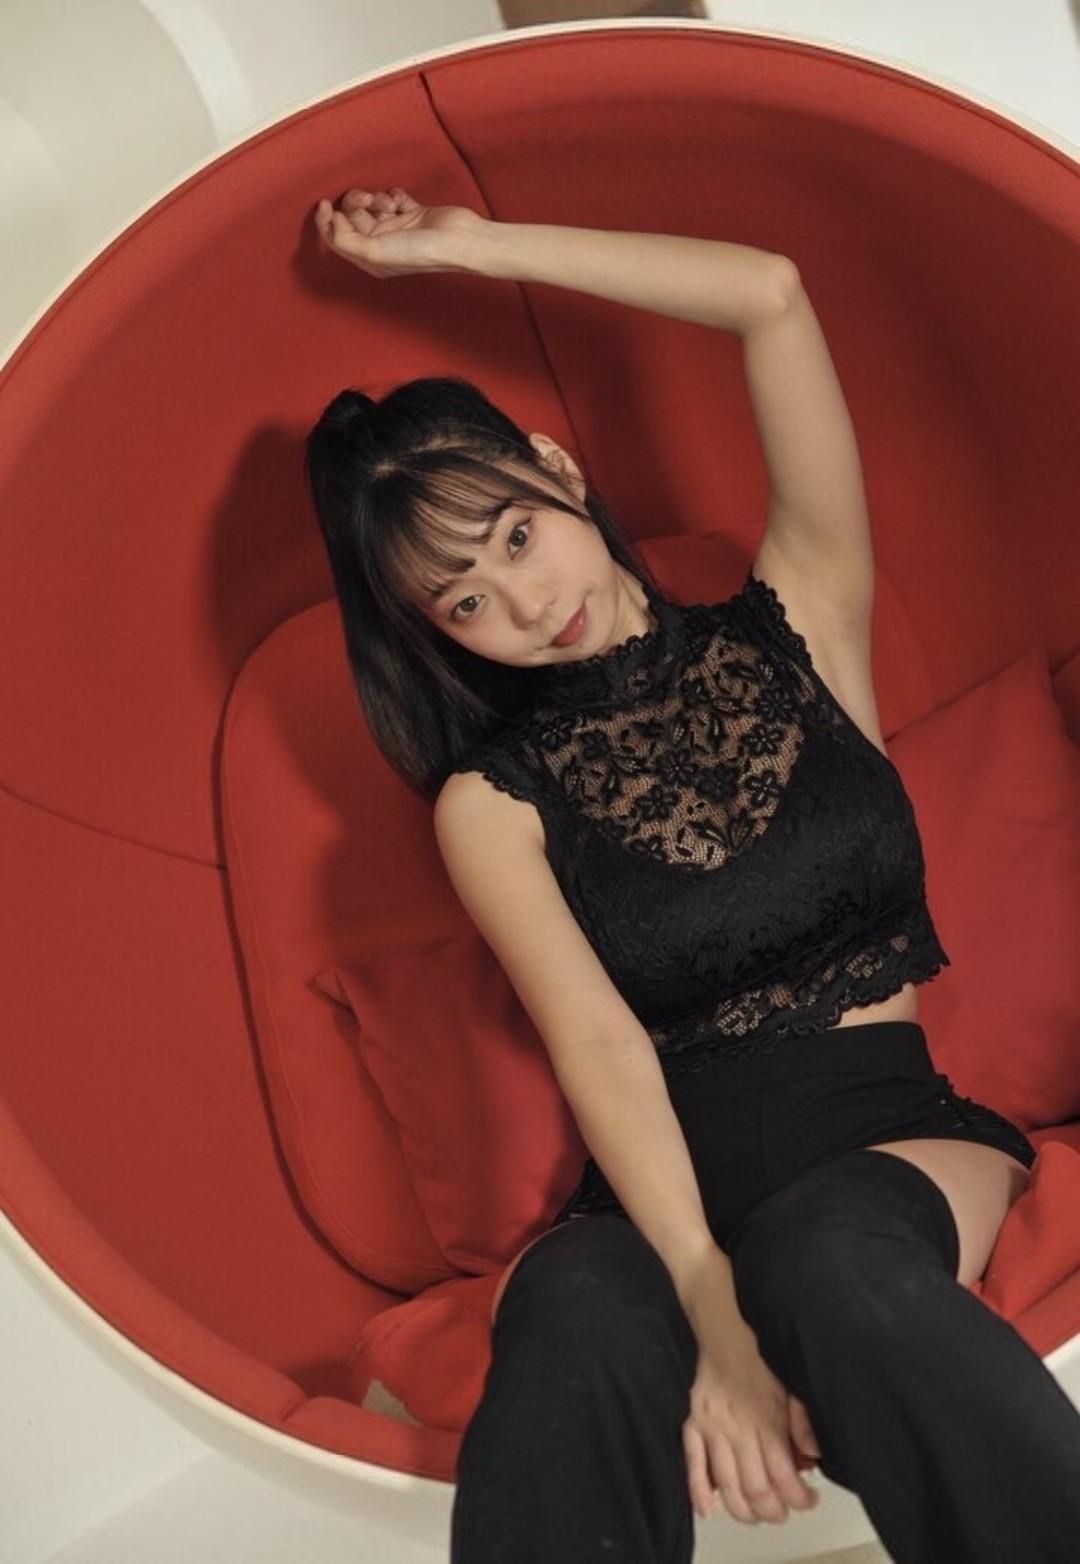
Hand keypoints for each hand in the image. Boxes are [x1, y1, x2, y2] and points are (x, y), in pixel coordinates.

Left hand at [313, 185, 485, 277]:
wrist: (459, 240)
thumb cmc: (420, 252)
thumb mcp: (375, 252)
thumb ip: (346, 240)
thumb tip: (331, 220)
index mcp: (370, 259)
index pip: (337, 238)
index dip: (326, 221)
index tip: (325, 203)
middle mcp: (381, 244)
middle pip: (352, 217)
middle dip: (356, 202)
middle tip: (367, 199)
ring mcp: (397, 228)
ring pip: (371, 204)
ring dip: (377, 197)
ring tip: (390, 203)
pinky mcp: (412, 213)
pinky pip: (393, 197)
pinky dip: (394, 195)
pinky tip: (403, 201)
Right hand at [683, 1322, 821, 1524]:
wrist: (722, 1338)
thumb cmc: (758, 1362)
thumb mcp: (791, 1387)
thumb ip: (803, 1422)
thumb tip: (813, 1454)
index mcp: (768, 1420)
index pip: (784, 1474)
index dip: (799, 1497)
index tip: (808, 1499)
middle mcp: (741, 1429)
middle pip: (757, 1488)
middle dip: (773, 1511)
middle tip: (782, 1513)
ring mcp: (714, 1430)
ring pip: (728, 1485)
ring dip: (744, 1510)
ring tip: (756, 1516)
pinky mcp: (692, 1427)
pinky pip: (693, 1465)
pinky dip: (699, 1492)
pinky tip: (709, 1510)